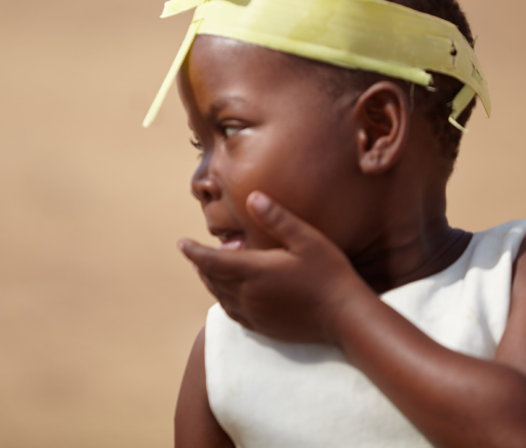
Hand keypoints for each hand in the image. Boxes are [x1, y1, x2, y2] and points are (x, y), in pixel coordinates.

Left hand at [178, 191, 366, 343]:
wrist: (344, 317)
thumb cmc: (329, 273)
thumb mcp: (306, 238)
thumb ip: (277, 219)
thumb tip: (253, 197)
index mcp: (255, 271)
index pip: (211, 261)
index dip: (193, 251)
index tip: (181, 243)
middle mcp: (248, 295)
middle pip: (212, 279)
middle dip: (201, 265)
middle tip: (194, 254)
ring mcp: (254, 314)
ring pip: (220, 297)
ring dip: (210, 283)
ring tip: (207, 271)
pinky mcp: (263, 328)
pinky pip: (233, 314)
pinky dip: (224, 301)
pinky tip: (229, 296)